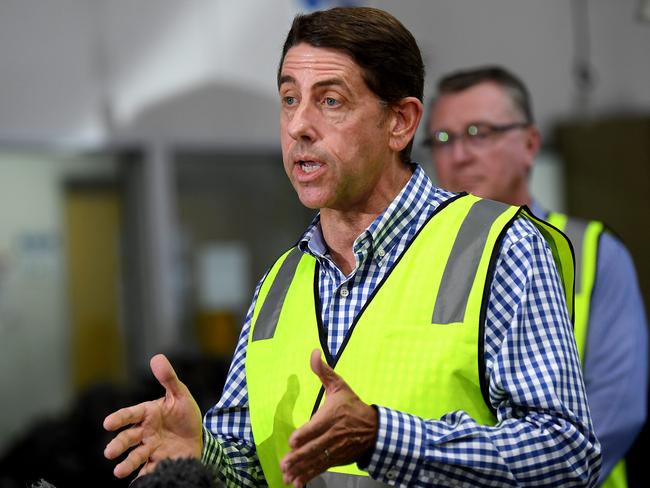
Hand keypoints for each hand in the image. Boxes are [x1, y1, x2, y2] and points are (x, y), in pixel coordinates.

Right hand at [103, 354, 202, 478]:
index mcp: (147, 413)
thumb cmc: (184, 413)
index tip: (107, 423)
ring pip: (136, 457)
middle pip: (128, 438)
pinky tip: (139, 481)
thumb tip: (157, 357)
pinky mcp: (160, 462)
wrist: (199, 436)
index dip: (119, 419)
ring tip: (118, 471)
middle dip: (118, 445)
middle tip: (109, 452)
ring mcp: (151, 449)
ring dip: (127, 464)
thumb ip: (168, 378)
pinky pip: (150, 470)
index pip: (130, 414)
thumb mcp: (180, 394)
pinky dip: (144, 475)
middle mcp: (145, 432)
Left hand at [280, 349, 377, 486]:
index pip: (317, 426)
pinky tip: (298, 483)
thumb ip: (323, 372)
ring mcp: (335, 449)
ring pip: (316, 460)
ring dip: (301, 469)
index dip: (305, 434)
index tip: (293, 441)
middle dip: (298, 457)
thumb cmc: (353, 405)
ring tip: (288, 477)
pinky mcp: (337, 459)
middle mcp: (333, 434)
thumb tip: (313, 353)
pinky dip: (309, 476)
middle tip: (284, 464)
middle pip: (314, 447)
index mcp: (332, 416)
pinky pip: (321, 468)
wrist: (375, 428)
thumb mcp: (340, 386)